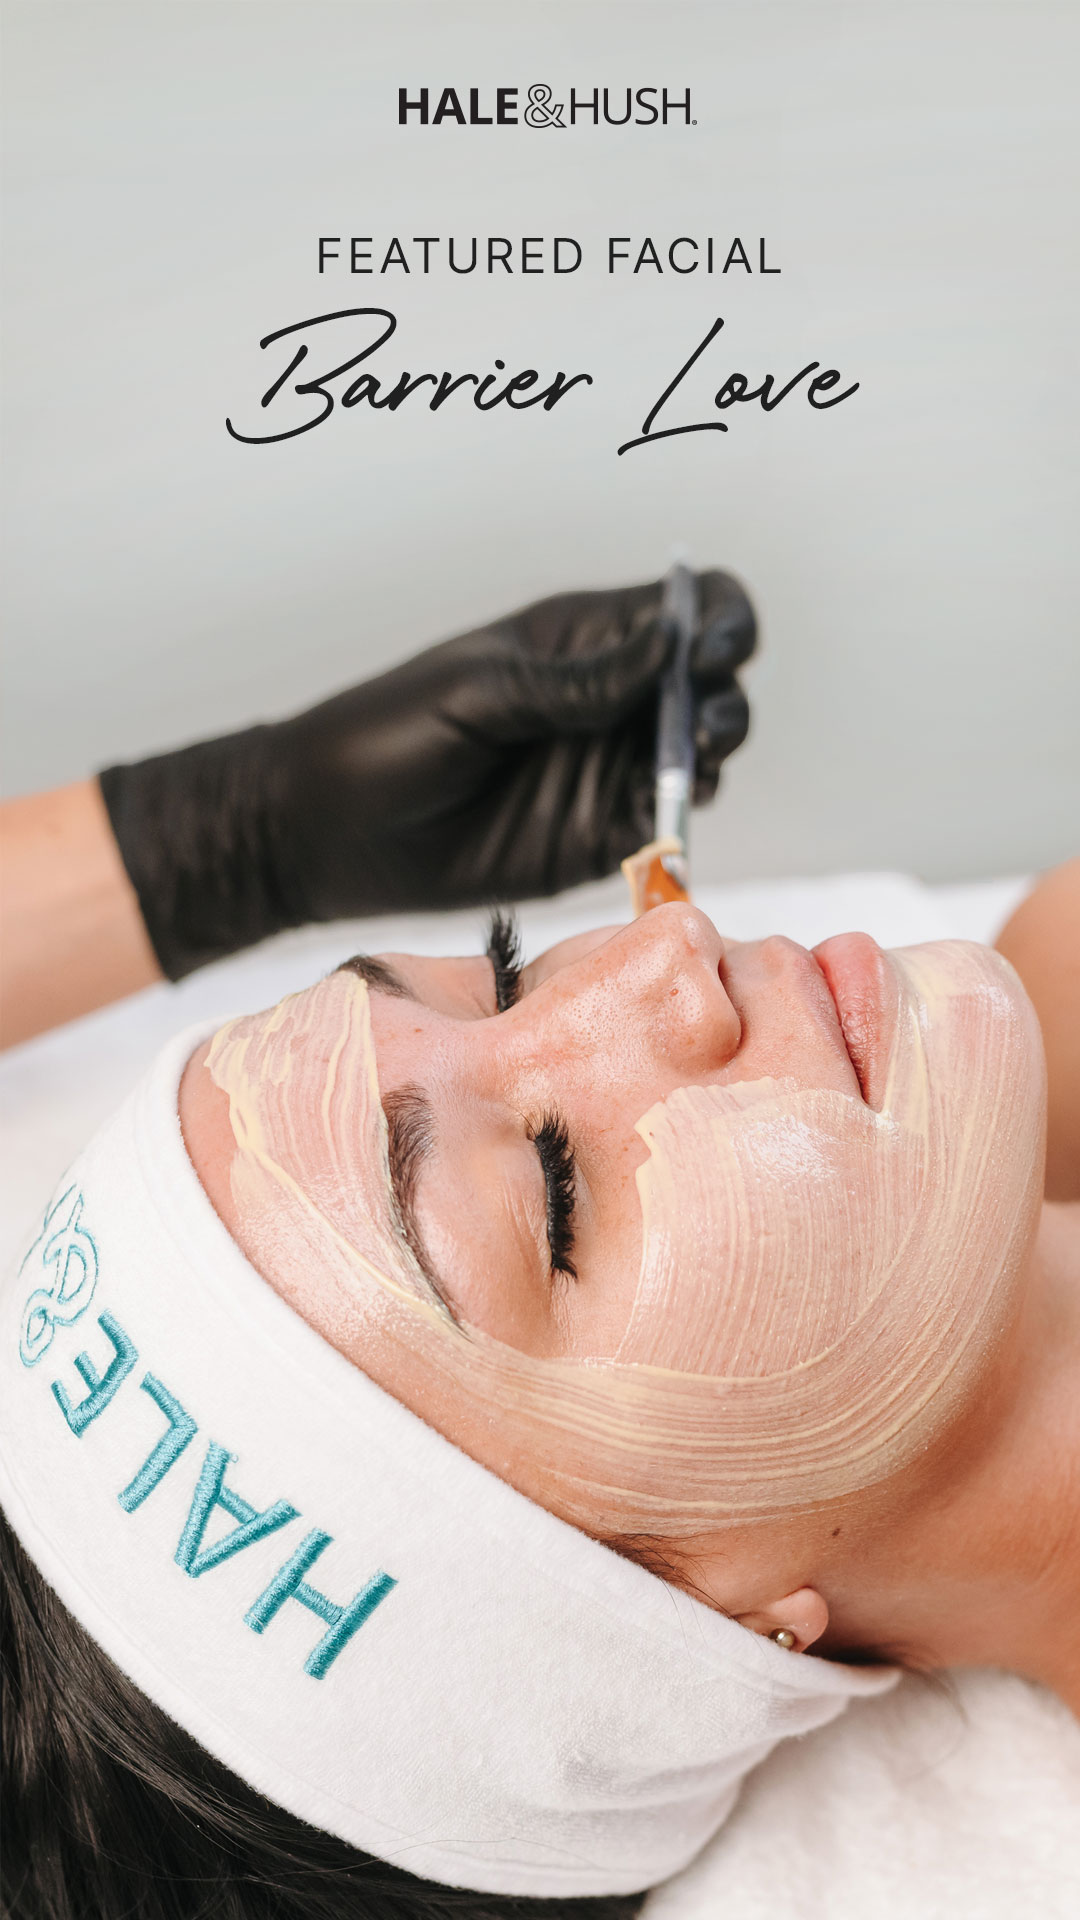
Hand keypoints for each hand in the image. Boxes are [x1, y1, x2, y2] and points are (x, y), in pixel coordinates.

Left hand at [99, 571, 754, 977]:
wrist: (324, 832)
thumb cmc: (384, 737)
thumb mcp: (480, 693)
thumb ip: (577, 681)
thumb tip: (669, 644)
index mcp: (583, 640)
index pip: (685, 609)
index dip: (720, 622)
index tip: (714, 653)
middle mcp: (609, 700)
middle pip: (709, 686)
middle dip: (724, 699)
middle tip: (699, 729)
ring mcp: (606, 769)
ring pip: (700, 756)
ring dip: (713, 758)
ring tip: (690, 769)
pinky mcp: (597, 836)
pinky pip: (666, 826)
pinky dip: (684, 824)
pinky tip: (667, 823)